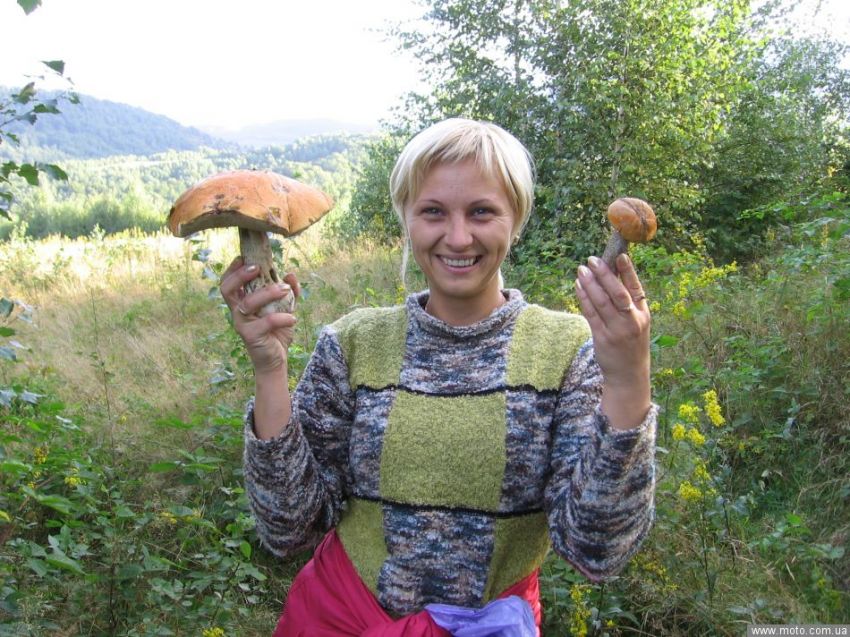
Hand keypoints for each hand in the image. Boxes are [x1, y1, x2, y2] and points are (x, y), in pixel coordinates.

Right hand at [219, 257, 300, 374]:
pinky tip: (293, 319)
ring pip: (247, 303)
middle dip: (240, 275)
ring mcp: (242, 323)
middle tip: (257, 268)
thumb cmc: (276, 332)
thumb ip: (289, 292)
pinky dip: (282, 317)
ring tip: (284, 290)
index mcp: (242, 302)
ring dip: (267, 292)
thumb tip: (290, 274)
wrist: (276, 360)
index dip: (233, 268)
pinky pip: (265, 322)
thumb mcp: (285, 308)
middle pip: (226, 289)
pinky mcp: (251, 336)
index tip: (245, 257)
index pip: (228, 282)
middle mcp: (238, 311)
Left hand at [575, 254, 650, 427]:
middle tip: (592, 260)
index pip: (636, 289)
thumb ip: (629, 302)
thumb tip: (613, 274)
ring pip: (601, 302)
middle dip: (605, 275)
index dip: (628, 271)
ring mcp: (617, 330)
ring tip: (581, 269)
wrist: (628, 374)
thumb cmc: (632, 343)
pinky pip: (591, 314)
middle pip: (618, 294)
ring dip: (590, 283)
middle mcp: (632, 322)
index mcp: (643, 315)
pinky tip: (578, 286)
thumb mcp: (638, 322)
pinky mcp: (602, 338)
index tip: (620, 255)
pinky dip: (584, 298)